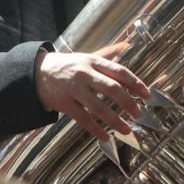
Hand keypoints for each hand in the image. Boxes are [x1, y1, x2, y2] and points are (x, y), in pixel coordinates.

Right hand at [34, 50, 149, 142]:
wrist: (36, 72)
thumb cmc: (69, 66)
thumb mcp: (87, 58)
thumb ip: (107, 57)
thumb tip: (127, 46)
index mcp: (94, 62)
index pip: (119, 71)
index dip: (135, 83)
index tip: (147, 95)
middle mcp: (85, 74)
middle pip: (112, 88)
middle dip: (128, 102)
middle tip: (139, 113)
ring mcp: (74, 89)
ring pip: (98, 107)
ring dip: (115, 120)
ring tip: (127, 130)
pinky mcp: (63, 103)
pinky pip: (82, 119)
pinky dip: (95, 129)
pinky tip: (105, 137)